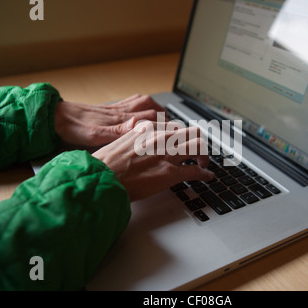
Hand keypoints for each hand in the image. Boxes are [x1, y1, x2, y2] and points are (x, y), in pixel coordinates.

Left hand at [54, 94, 165, 146]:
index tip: (177, 133)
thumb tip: (138, 125)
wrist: (56, 117)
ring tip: (166, 119)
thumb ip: (118, 131)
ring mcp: (118, 108)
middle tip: (176, 129)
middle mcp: (122, 111)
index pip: (152, 118)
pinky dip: (144, 103)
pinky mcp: (112, 108)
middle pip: (153, 109)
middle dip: (167, 118)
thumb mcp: (94, 136)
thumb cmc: (73, 128)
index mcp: (121, 120)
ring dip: (158, 109)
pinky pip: (133, 101)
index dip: (167, 126)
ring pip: (145, 103)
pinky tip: (145, 108)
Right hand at [92, 121, 213, 201]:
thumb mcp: (119, 142)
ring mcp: (166, 154)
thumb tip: (139, 144)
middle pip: (191, 133)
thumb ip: (134, 139)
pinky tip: (206, 177)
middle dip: (198, 143)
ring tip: (204, 164)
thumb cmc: (105, 165)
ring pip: (197, 147)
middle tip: (198, 153)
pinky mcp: (170, 172)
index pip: (174, 127)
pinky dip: (204, 174)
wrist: (101, 179)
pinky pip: (195, 171)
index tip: (184, 142)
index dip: (182, 136)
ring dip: (204, 157)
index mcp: (147, 129)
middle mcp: (159, 138)